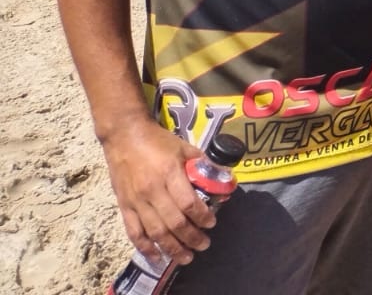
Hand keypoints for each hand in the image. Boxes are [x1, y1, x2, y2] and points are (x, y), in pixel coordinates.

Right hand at [101, 117, 211, 266]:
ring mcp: (136, 201)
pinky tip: (157, 257)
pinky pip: (134, 232)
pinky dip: (145, 248)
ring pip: (155, 232)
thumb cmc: (158, 142)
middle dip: (191, 237)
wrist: (125, 137)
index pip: (188, 203)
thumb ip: (204, 164)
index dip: (202, 216)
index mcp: (170, 173)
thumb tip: (224, 178)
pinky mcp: (124, 207)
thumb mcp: (185, 148)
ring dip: (172, 248)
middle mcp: (152, 190)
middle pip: (174, 222)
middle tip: (204, 244)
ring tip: (187, 257)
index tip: (212, 223)